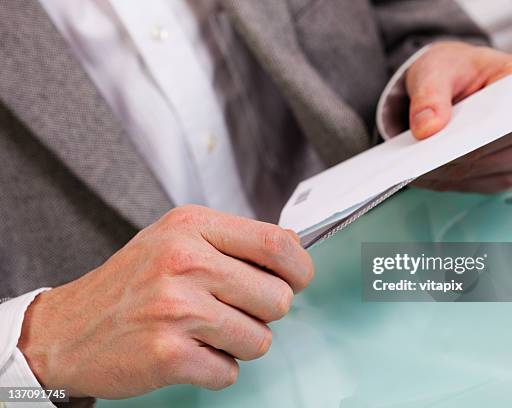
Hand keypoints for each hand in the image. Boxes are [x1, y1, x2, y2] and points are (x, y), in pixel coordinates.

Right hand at [17, 205, 312, 398]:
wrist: (66, 330)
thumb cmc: (130, 283)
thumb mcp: (176, 239)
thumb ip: (233, 241)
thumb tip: (294, 249)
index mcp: (192, 227)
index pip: (277, 242)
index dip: (300, 267)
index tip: (297, 279)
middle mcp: (185, 262)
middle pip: (278, 297)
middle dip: (266, 312)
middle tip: (233, 310)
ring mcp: (176, 309)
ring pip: (259, 339)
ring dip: (240, 343)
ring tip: (204, 331)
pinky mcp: (168, 353)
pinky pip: (229, 371)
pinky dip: (215, 369)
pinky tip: (188, 352)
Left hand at [406, 41, 511, 192]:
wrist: (457, 82)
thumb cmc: (454, 70)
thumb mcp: (435, 69)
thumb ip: (430, 94)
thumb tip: (426, 129)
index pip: (501, 117)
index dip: (467, 135)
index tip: (435, 144)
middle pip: (485, 150)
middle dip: (444, 157)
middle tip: (408, 160)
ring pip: (476, 171)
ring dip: (439, 172)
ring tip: (409, 166)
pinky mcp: (508, 174)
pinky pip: (472, 184)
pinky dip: (443, 181)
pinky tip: (421, 173)